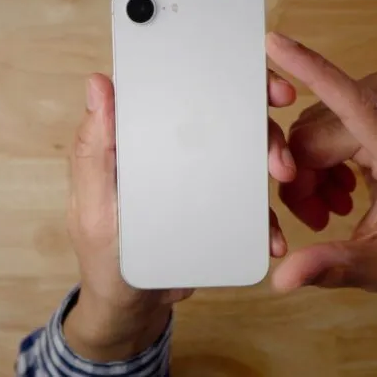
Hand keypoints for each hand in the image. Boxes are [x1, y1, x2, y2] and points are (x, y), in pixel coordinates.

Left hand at [64, 71, 296, 360]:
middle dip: (258, 114)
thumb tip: (98, 85)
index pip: (177, 90)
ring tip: (283, 175)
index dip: (214, 70)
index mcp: (141, 139)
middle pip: (222, 114)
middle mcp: (173, 150)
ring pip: (245, 151)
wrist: (133, 306)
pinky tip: (272, 233)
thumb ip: (94, 151)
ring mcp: (200, 178)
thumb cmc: (105, 254)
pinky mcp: (219, 207)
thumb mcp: (94, 205)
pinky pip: (250, 202)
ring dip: (272, 156)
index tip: (250, 73)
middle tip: (278, 121)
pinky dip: (267, 214)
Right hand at [266, 33, 376, 304]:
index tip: (275, 42)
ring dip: (309, 169)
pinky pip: (322, 117)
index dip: (310, 71)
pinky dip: (319, 153)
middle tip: (315, 216)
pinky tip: (335, 183)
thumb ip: (332, 268)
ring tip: (330, 203)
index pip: (352, 104)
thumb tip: (283, 279)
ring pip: (311, 126)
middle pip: (313, 134)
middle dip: (300, 177)